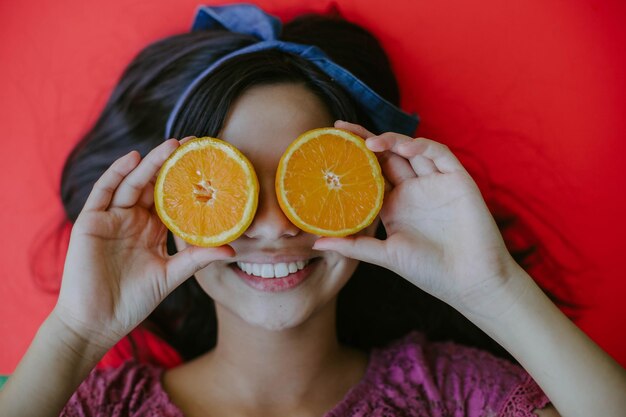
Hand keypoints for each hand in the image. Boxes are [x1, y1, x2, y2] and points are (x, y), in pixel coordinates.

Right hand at [53, 138, 233, 346]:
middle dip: (171, 163)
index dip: (187, 182)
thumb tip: (232, 249)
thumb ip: (197, 259)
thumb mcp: (171, 275)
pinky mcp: (91, 221)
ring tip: (171, 145)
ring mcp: (111, 218)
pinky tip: (133, 159)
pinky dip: (116, 173)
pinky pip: (103, 192)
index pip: (172, 198)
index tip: (208, 164)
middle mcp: (133, 220)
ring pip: (132, 183)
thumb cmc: (133, 301)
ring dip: (150, 163)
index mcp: (152, 230)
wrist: (97, 323)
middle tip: (193, 144)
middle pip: (153, 185)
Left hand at [313, 121, 521, 314]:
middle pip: (386, 156)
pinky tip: (405, 148)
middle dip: (365, 140)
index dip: (352, 158)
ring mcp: (434, 183)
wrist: (471, 281)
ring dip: (391, 140)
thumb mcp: (385, 255)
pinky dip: (422, 147)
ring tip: (371, 143)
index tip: (330, 145)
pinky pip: (439, 154)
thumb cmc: (430, 271)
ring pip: (410, 150)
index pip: (369, 173)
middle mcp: (412, 190)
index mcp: (394, 205)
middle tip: (341, 129)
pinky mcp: (456, 179)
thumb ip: (354, 245)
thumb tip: (316, 242)